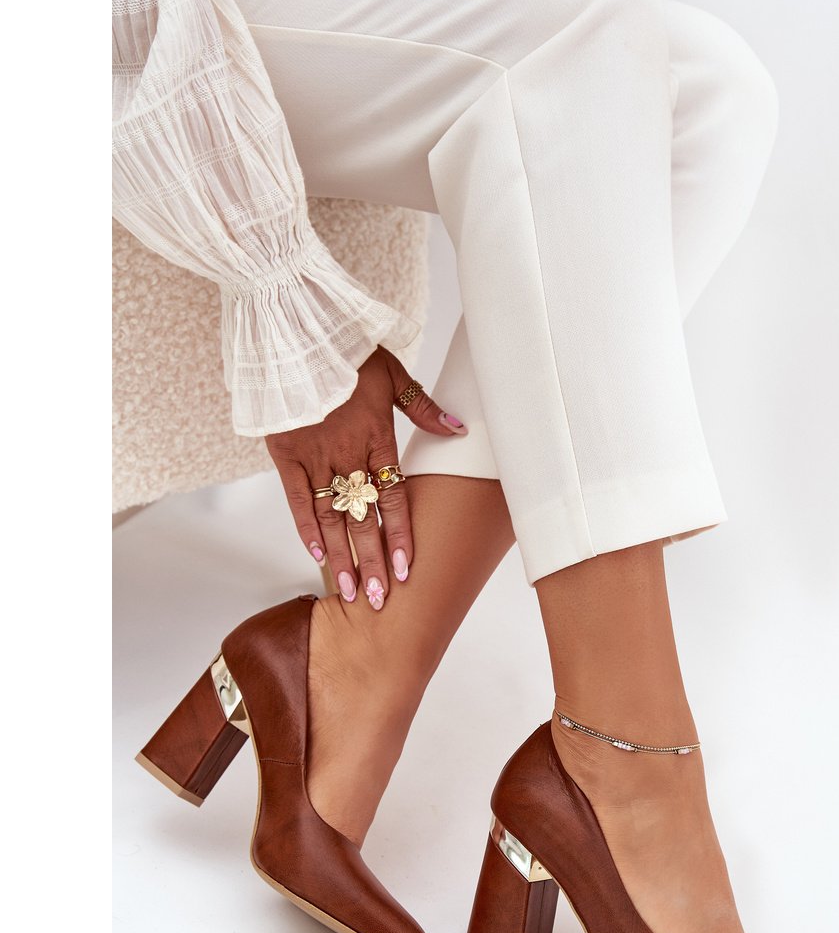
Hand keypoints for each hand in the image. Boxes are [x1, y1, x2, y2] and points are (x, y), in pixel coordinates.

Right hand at [266, 347, 466, 607]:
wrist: (296, 332)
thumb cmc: (348, 352)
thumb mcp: (393, 374)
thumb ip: (423, 408)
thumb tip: (459, 429)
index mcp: (376, 439)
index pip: (394, 498)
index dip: (400, 535)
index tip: (407, 570)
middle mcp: (347, 455)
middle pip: (363, 518)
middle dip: (372, 562)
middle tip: (379, 600)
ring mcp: (314, 457)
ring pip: (331, 516)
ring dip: (341, 556)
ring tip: (350, 592)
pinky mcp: (285, 454)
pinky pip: (296, 498)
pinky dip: (305, 527)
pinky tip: (317, 555)